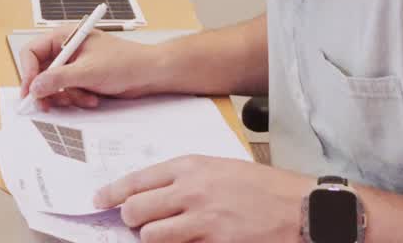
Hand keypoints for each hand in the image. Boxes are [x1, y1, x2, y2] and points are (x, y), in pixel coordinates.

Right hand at [18, 26, 167, 110]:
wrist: (149, 74)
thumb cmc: (125, 63)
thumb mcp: (88, 71)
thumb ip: (59, 79)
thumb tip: (34, 87)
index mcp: (64, 37)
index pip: (32, 52)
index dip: (27, 72)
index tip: (29, 91)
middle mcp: (66, 50)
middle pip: (39, 71)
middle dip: (46, 90)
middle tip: (45, 106)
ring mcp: (73, 66)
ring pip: (52, 86)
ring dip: (66, 97)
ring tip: (85, 98)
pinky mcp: (81, 79)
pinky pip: (66, 93)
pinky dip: (76, 99)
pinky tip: (92, 98)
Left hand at [94, 155, 309, 242]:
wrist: (302, 208)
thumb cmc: (264, 188)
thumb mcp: (221, 169)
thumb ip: (186, 179)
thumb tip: (153, 193)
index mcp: (192, 167)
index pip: (137, 180)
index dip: (112, 193)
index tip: (99, 200)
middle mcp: (192, 191)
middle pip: (136, 210)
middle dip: (130, 220)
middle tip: (135, 224)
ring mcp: (203, 220)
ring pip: (151, 235)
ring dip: (151, 239)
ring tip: (163, 236)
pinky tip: (187, 242)